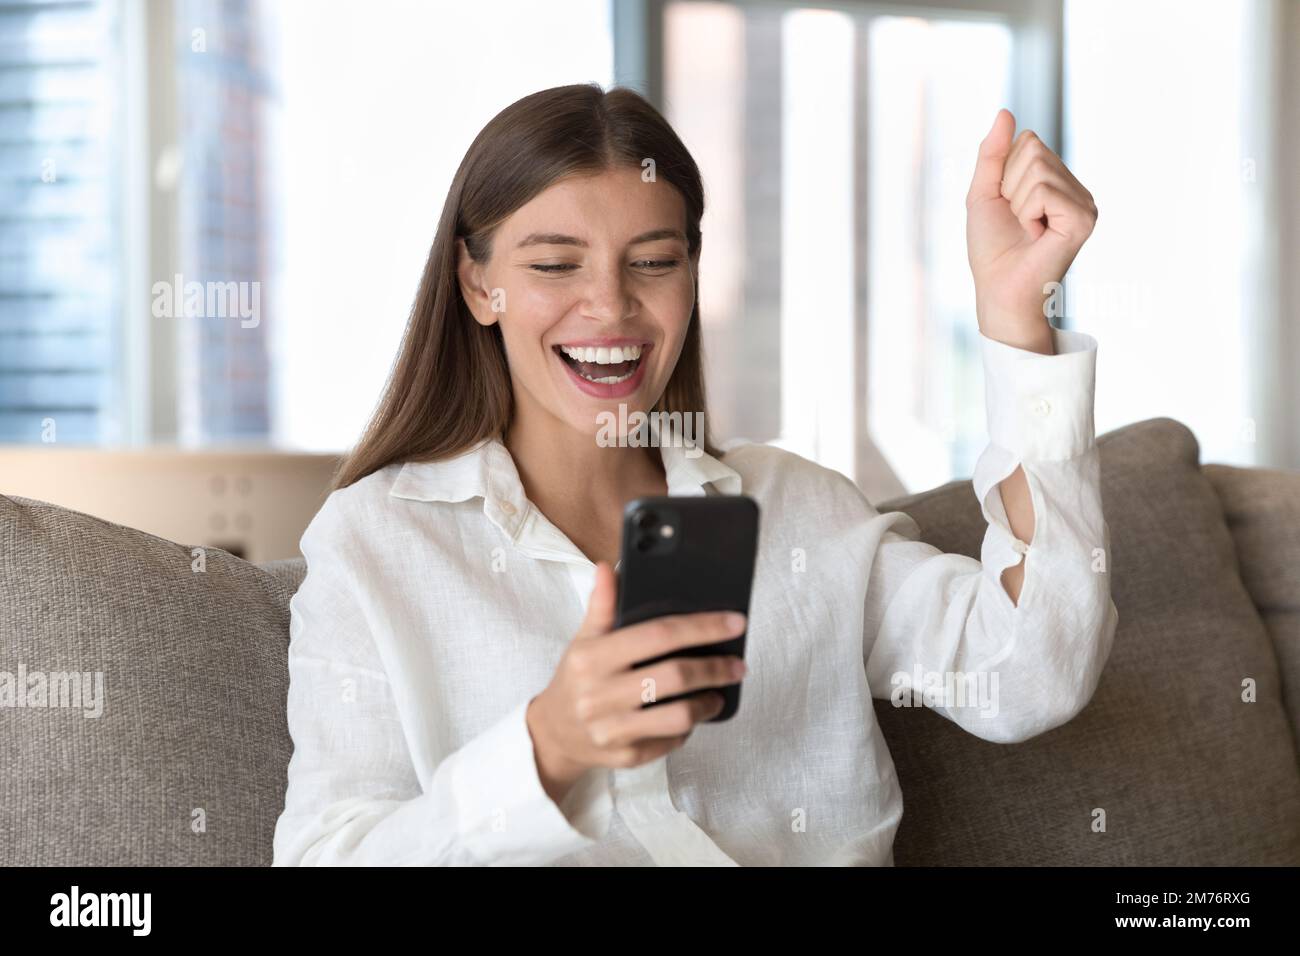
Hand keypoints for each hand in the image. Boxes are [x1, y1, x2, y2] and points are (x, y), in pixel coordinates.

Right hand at [525, 561, 746, 803]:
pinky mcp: (625, 757)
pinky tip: (691, 715)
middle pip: (674, 677)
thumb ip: (601, 605)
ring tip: (718, 693)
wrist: (553, 734)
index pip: (657, 635)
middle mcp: (599, 695)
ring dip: (707, 703)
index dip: (702, 627)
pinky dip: (688, 728)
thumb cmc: (577, 679)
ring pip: (677, 716)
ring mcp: (612, 730)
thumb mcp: (584, 640)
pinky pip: (670, 741)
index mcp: (592, 657)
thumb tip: (608, 567)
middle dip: (714, 669)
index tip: (735, 622)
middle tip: (737, 664)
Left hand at [965, 108, 1097, 349]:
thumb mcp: (983, 193)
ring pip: (1038, 167)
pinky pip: (1044, 189)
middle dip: (1009, 186)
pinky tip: (1037, 235)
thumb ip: (993, 153)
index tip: (1007, 207)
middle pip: (1033, 149)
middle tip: (1016, 222)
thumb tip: (1005, 112)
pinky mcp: (1083, 217)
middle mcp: (1074, 188)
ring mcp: (1084, 202)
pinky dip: (1028, 212)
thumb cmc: (991, 248)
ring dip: (1017, 202)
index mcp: (1055, 180)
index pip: (1027, 140)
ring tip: (1026, 230)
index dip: (1002, 173)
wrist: (998, 290)